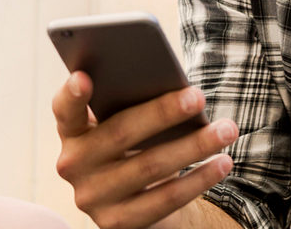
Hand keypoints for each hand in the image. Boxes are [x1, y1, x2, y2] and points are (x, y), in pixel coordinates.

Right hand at [52, 72, 238, 228]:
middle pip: (120, 134)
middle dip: (163, 113)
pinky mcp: (117, 223)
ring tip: (226, 129)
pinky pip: (165, 199)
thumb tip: (172, 90)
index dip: (71, 94)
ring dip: (194, 146)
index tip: (84, 77)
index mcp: (71, 131)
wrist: (136, 201)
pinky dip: (199, 179)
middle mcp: (73, 165)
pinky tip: (223, 162)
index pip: (64, 109)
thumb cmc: (131, 146)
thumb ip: (128, 105)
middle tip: (198, 96)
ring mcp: (92, 197)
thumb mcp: (121, 124)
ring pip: (149, 166)